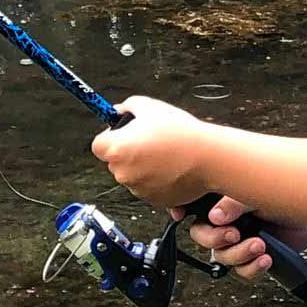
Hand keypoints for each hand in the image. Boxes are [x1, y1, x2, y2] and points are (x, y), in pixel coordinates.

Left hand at [90, 95, 212, 209]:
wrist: (209, 158)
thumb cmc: (181, 133)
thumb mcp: (150, 106)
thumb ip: (127, 107)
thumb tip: (118, 111)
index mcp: (117, 150)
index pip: (98, 145)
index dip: (110, 137)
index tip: (122, 133)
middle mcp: (123, 173)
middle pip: (115, 161)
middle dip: (128, 152)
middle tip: (150, 141)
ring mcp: (138, 190)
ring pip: (133, 175)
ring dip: (143, 166)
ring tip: (166, 154)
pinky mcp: (154, 201)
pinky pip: (148, 188)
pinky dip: (156, 180)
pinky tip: (171, 167)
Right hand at [179, 195, 306, 281]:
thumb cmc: (286, 194)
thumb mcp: (256, 191)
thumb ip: (234, 202)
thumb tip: (216, 216)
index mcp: (221, 201)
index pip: (193, 207)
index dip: (181, 211)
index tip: (179, 215)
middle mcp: (227, 222)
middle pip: (202, 237)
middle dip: (216, 239)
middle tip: (233, 234)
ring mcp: (239, 241)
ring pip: (222, 257)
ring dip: (239, 254)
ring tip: (259, 245)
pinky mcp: (254, 258)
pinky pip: (242, 271)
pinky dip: (253, 267)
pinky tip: (266, 258)